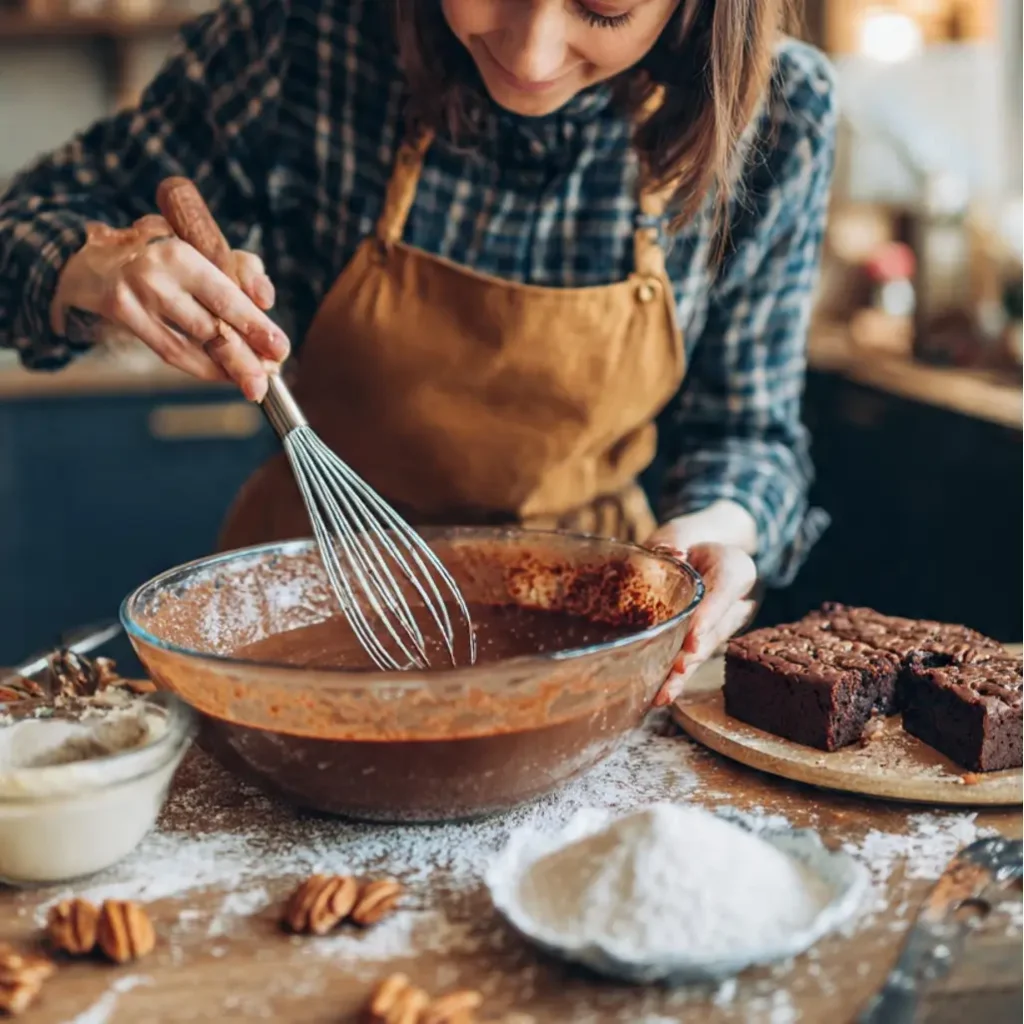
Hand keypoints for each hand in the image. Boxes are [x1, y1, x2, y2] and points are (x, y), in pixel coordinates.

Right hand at [50, 215, 288, 400]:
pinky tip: (225, 376)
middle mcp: (156, 276)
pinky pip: (171, 351)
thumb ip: (242, 270)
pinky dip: (202, 367)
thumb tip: (266, 301)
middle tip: (269, 378)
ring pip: (191, 345)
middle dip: (244, 357)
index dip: (255, 326)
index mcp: (181, 253)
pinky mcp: (124, 318)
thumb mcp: (205, 246)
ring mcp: (136, 299)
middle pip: (209, 326)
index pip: (225, 297)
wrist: (103, 257)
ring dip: (226, 369)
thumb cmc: (170, 253)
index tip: (280, 348)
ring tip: (254, 384)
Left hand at [647, 504, 758, 706]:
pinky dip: (676, 677)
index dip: (710, 615)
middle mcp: (738, 600)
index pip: (728, 589)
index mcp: (736, 566)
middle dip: (695, 652)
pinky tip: (659, 696)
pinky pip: (693, 658)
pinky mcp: (707, 639)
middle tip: (677, 669)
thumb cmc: (687, 539)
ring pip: (706, 650)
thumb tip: (671, 552)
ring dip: (684, 673)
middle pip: (719, 629)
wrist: (702, 549)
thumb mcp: (679, 531)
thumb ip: (673, 540)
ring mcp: (725, 623)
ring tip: (664, 693)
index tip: (692, 636)